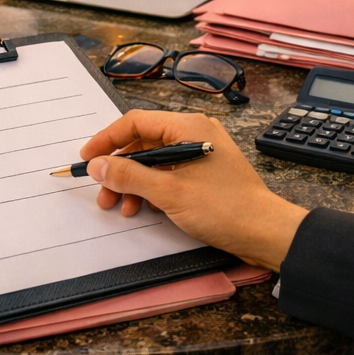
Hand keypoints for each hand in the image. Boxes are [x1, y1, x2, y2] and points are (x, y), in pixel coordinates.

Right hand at [80, 110, 307, 271]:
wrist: (265, 232)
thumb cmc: (224, 208)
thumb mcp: (169, 193)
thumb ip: (130, 176)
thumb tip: (98, 166)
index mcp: (187, 126)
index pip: (136, 122)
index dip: (108, 139)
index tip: (88, 158)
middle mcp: (194, 132)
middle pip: (144, 142)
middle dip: (120, 168)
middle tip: (102, 192)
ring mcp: (200, 151)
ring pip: (154, 160)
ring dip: (134, 182)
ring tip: (121, 207)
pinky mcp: (204, 171)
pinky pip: (168, 171)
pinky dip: (152, 187)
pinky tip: (144, 207)